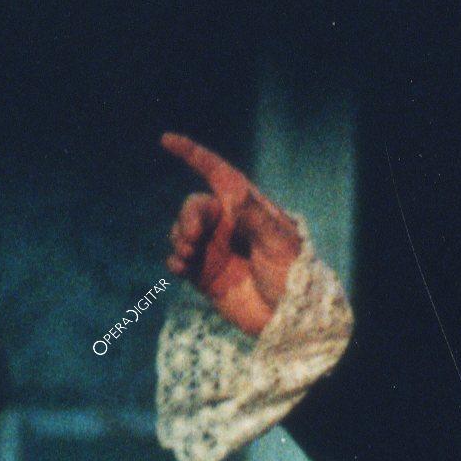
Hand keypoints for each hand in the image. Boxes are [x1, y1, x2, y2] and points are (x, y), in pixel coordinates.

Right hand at [161, 133, 303, 340]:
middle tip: (194, 238)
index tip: (167, 140)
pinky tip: (181, 267)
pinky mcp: (204, 273)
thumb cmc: (293, 276)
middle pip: (194, 206)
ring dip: (179, 238)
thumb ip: (255, 219)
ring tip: (190, 255)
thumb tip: (234, 194)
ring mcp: (214, 248)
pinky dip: (174, 260)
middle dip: (188, 217)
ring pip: (181, 231)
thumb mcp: (280, 244)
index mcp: (248, 208)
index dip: (193, 155)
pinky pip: (178, 259)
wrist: (288, 319)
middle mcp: (228, 224)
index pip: (217, 174)